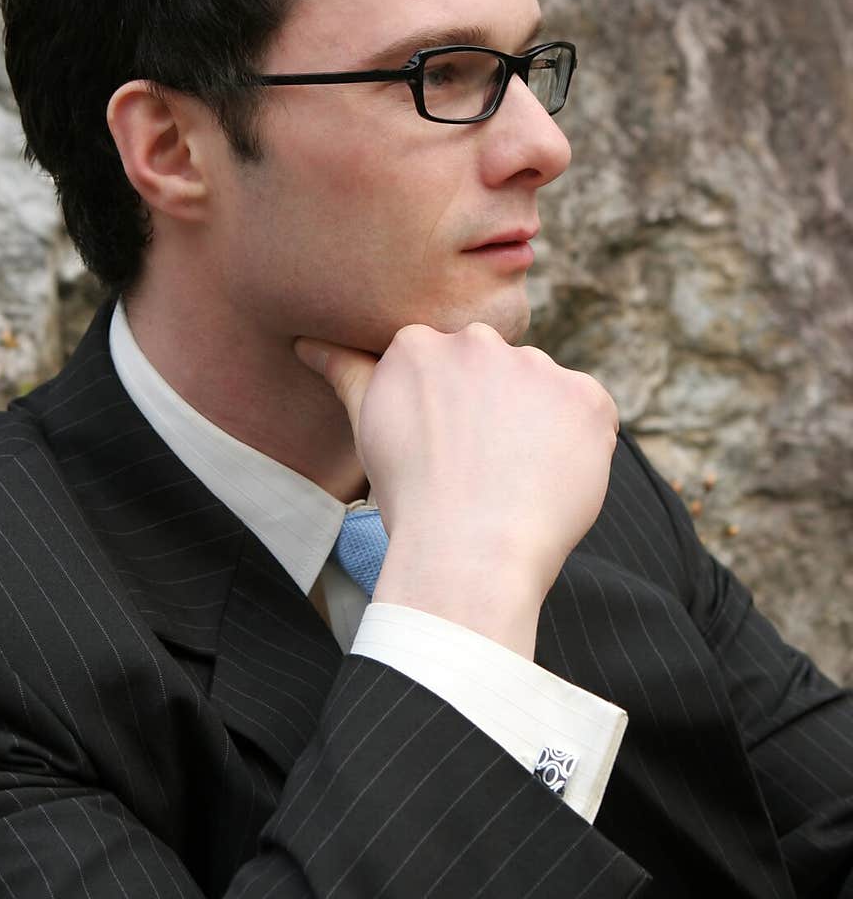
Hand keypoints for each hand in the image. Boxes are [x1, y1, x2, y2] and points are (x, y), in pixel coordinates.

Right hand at [294, 323, 617, 655]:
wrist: (467, 556)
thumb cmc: (410, 501)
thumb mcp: (368, 429)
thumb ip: (346, 373)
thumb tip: (307, 342)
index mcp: (418, 344)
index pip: (448, 368)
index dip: (453, 416)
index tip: (447, 453)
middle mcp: (477, 342)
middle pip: (496, 372)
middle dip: (495, 413)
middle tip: (480, 471)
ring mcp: (537, 367)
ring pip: (544, 392)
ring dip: (538, 427)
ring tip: (515, 482)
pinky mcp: (586, 397)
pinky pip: (591, 414)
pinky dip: (581, 445)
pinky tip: (551, 481)